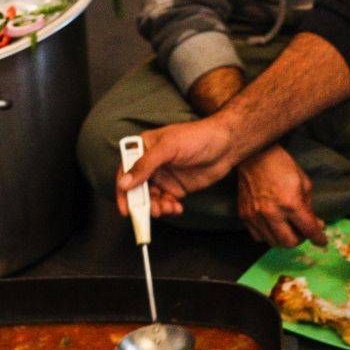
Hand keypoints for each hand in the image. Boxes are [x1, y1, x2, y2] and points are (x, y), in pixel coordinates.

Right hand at [116, 118, 235, 216]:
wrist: (227, 145)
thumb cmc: (197, 137)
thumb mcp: (168, 148)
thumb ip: (145, 165)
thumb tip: (125, 183)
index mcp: (144, 149)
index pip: (126, 171)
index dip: (123, 191)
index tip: (125, 208)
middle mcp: (151, 164)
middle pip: (137, 189)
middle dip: (142, 203)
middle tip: (152, 211)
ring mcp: (164, 177)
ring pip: (152, 199)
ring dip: (157, 207)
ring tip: (168, 208)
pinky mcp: (177, 188)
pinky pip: (166, 202)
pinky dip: (169, 208)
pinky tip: (177, 208)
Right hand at [237, 145, 326, 246]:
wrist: (255, 156)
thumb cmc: (282, 166)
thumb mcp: (304, 183)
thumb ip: (309, 207)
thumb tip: (316, 225)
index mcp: (291, 203)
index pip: (308, 230)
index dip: (318, 238)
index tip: (321, 241)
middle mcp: (272, 213)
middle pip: (289, 242)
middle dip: (300, 239)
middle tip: (302, 231)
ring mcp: (256, 216)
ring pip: (273, 243)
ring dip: (284, 238)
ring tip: (288, 227)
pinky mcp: (244, 216)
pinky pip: (258, 237)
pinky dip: (268, 235)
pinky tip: (272, 225)